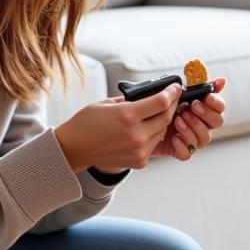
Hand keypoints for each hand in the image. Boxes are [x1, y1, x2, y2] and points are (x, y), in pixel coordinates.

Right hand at [54, 83, 182, 172]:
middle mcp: (136, 135)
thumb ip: (131, 100)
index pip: (161, 102)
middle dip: (172, 105)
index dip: (172, 93)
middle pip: (166, 117)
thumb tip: (149, 95)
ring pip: (162, 131)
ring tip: (159, 111)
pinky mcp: (139, 161)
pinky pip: (154, 144)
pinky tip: (147, 128)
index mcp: (128, 116)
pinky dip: (153, 134)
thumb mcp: (108, 103)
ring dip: (163, 120)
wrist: (74, 148)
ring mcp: (139, 150)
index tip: (176, 87)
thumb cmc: (86, 123)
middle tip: (173, 97)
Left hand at [151, 77, 225, 161]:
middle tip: (192, 106)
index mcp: (203, 109)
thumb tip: (222, 80)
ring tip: (178, 120)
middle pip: (218, 122)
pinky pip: (187, 153)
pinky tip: (173, 136)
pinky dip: (181, 145)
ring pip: (204, 138)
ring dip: (192, 128)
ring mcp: (192, 139)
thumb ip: (197, 85)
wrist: (141, 121)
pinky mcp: (180, 151)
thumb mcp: (177, 93)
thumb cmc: (162, 106)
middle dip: (206, 114)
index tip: (205, 97)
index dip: (216, 102)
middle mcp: (201, 124)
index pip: (220, 107)